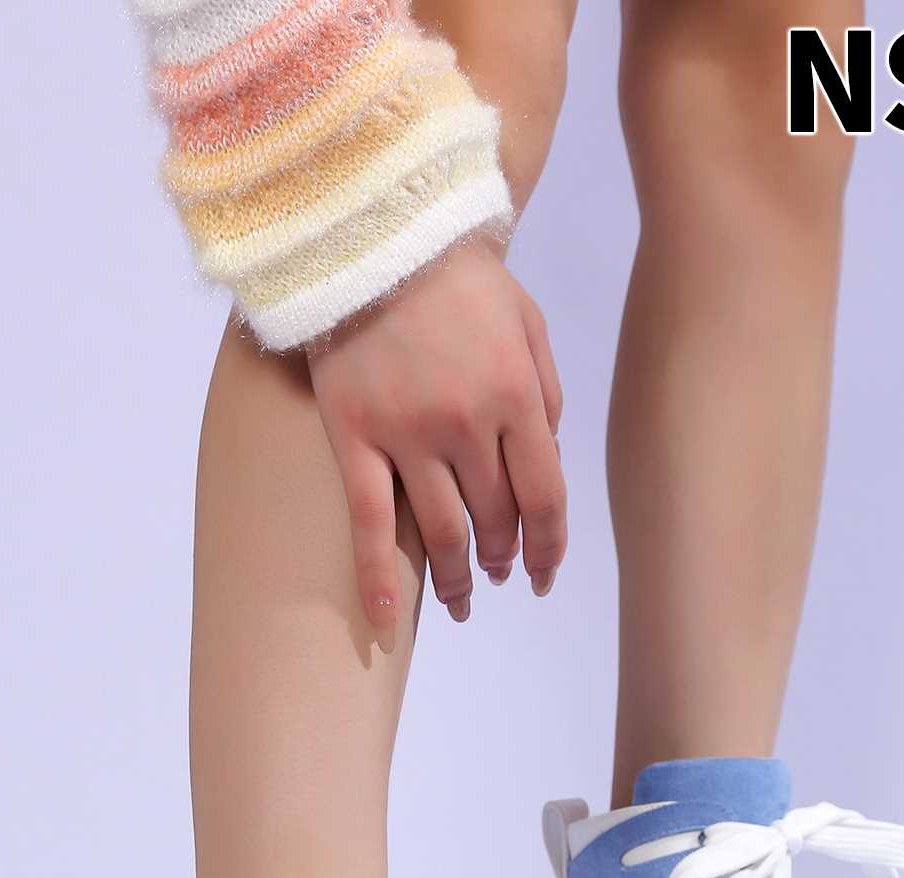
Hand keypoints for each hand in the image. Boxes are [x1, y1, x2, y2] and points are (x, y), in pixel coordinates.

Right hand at [307, 238, 565, 644]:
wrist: (372, 229)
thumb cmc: (457, 275)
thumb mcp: (527, 322)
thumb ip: (545, 395)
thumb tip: (547, 462)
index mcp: (516, 396)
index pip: (545, 498)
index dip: (550, 547)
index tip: (544, 575)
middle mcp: (466, 424)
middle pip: (495, 519)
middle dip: (504, 556)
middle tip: (499, 572)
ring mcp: (407, 434)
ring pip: (441, 532)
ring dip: (457, 577)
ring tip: (464, 599)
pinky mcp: (354, 436)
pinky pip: (368, 524)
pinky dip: (379, 578)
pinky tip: (387, 621)